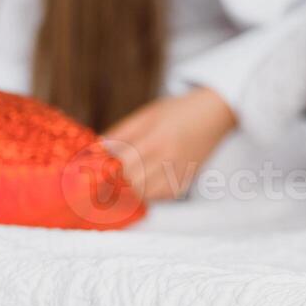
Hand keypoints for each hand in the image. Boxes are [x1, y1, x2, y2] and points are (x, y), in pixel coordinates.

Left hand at [101, 88, 236, 201]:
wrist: (215, 113)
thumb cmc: (179, 110)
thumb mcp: (146, 114)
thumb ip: (121, 133)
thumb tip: (95, 150)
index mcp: (154, 139)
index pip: (121, 164)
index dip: (103, 171)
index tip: (90, 172)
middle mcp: (168, 158)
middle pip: (132, 182)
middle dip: (115, 181)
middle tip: (105, 177)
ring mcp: (179, 170)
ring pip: (146, 193)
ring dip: (131, 189)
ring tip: (124, 180)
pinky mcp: (187, 178)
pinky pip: (163, 195)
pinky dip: (150, 193)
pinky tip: (144, 182)